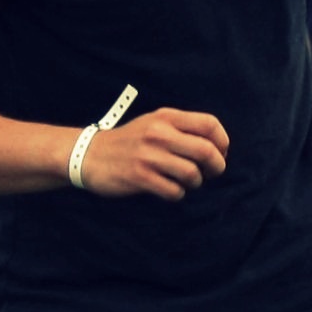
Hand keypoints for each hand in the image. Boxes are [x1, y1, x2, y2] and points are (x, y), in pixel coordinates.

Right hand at [73, 106, 228, 199]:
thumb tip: (216, 147)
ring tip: (185, 182)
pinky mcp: (140, 177)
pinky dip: (177, 194)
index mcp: (166, 117)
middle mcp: (159, 133)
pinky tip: (168, 189)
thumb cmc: (129, 141)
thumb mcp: (154, 123)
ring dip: (195, 183)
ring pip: (192, 174)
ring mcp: (149, 155)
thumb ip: (182, 129)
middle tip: (211, 173)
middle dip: (216, 166)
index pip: (209, 124)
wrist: (89, 154)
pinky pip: (174, 191)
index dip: (222, 142)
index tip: (220, 153)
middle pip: (206, 151)